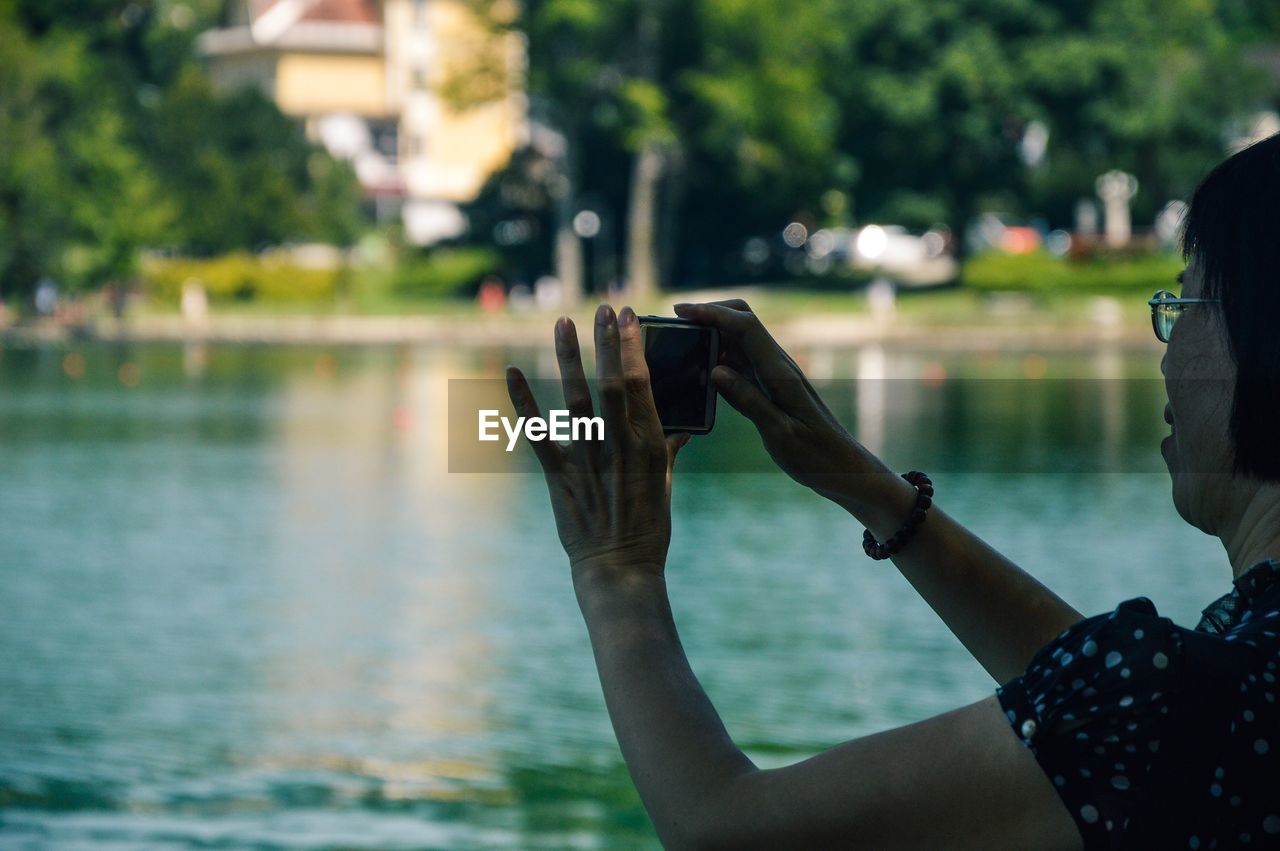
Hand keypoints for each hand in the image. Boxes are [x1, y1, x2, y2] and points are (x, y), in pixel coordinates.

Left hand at [506, 304, 689, 583]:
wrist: (619, 569)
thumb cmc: (648, 529)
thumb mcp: (666, 485)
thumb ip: (668, 451)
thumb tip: (679, 428)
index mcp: (651, 444)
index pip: (642, 384)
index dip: (633, 347)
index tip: (628, 316)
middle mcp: (620, 446)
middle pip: (612, 382)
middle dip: (606, 342)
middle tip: (602, 308)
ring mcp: (588, 459)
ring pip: (576, 399)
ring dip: (568, 358)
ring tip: (563, 322)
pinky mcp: (560, 476)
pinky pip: (537, 434)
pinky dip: (522, 402)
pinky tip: (510, 372)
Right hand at [673, 299, 866, 501]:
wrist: (840, 466)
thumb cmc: (815, 455)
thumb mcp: (779, 433)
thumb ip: (748, 401)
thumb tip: (715, 371)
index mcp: (780, 373)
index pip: (745, 326)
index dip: (712, 313)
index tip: (681, 311)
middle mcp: (777, 366)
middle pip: (742, 320)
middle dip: (711, 313)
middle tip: (678, 324)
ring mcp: (774, 374)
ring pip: (739, 340)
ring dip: (712, 336)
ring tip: (683, 345)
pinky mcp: (771, 386)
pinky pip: (741, 363)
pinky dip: (719, 358)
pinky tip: (702, 372)